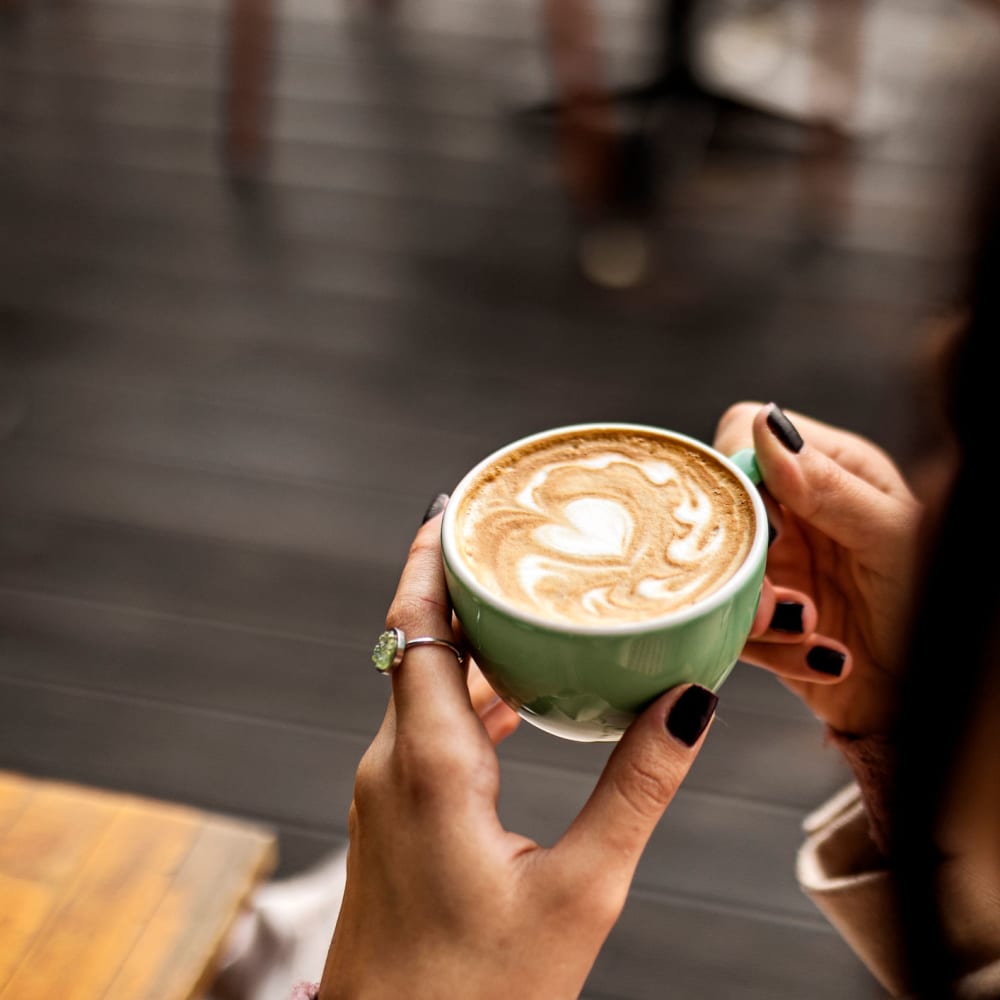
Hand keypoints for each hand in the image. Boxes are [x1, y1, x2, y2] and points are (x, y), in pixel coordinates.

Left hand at [318, 512, 716, 999]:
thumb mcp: (581, 892)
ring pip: (425, 684)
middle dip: (462, 583)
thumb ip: (637, 791)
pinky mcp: (395, 816)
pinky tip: (520, 693)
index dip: (430, 556)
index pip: (416, 625)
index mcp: (428, 764)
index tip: (455, 503)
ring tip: (528, 600)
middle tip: (514, 536)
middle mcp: (392, 762)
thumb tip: (689, 705)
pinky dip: (471, 694)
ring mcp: (387, 790)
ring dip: (471, 640)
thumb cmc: (478, 994)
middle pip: (419, 641)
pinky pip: (429, 726)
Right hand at [714, 402, 923, 736]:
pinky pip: (728, 625)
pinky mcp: (759, 620)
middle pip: (719, 507)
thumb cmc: (935, 602)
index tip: (758, 522)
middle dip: (744, 558)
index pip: (743, 436)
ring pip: (714, 570)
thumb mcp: (892, 537)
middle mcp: (793, 513)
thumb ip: (829, 486)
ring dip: (758, 612)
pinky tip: (822, 658)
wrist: (935, 694)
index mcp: (829, 470)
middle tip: (782, 600)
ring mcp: (773, 566)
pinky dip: (770, 649)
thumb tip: (765, 428)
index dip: (737, 475)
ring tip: (813, 630)